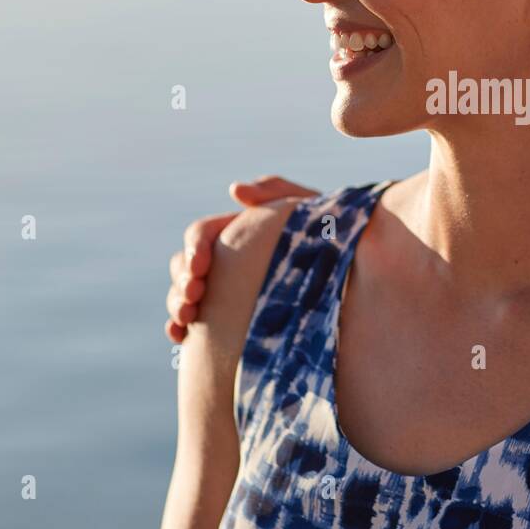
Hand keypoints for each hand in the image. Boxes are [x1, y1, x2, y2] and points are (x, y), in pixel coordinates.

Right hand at [164, 176, 318, 342]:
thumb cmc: (331, 237)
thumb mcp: (310, 210)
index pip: (202, 234)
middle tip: (194, 296)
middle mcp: (226, 261)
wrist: (353, 278)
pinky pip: (194, 325)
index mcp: (238, 232)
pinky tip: (180, 338)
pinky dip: (179, 329)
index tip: (200, 267)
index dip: (195, 247)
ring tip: (186, 318)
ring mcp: (224, 292)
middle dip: (182, 280)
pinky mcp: (227, 320)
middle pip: (184, 265)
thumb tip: (235, 190)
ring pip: (183, 294)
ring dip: (176, 303)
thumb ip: (278, 193)